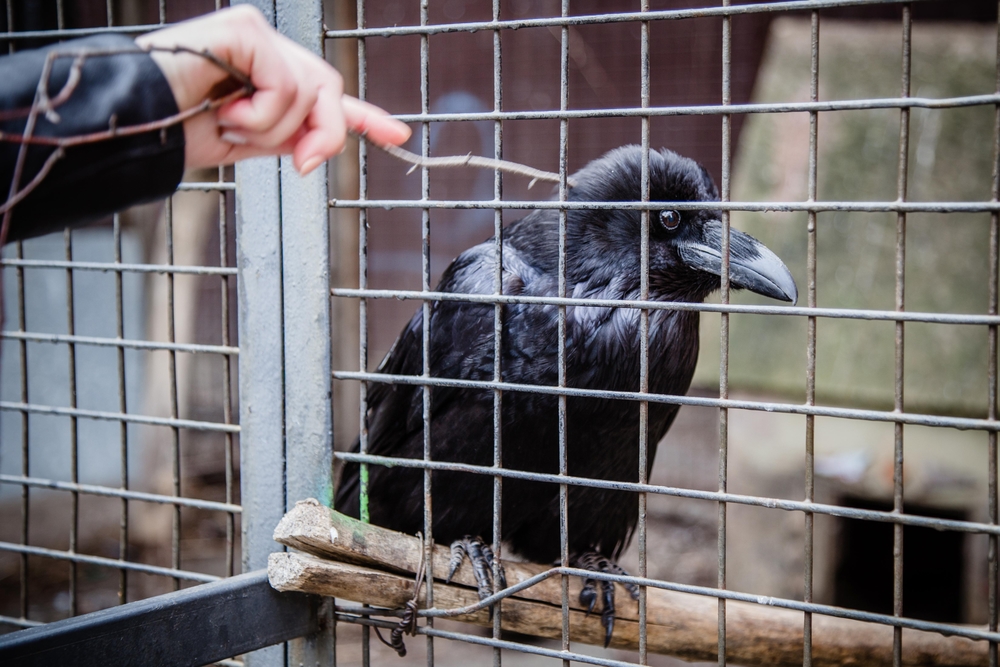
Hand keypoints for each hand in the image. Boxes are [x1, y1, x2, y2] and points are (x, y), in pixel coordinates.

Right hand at [136, 6, 409, 173]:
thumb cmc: (177, 130)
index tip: (399, 135)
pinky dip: (259, 113)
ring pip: (308, 93)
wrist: (135, 125)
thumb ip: (292, 138)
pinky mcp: (244, 29)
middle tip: (301, 164)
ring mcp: (256, 36)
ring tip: (228, 125)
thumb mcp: (250, 143)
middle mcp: (266, 50)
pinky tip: (225, 110)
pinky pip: (284, 84)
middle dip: (323, 134)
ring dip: (271, 129)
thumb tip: (320, 150)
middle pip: (328, 91)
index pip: (327, 93)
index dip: (364, 115)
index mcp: (269, 77)